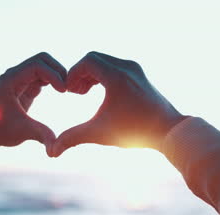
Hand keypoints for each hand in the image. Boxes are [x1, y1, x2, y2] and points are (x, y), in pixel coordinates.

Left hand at [0, 52, 66, 153]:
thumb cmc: (2, 132)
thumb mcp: (23, 132)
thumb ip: (41, 136)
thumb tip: (55, 150)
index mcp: (10, 80)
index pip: (37, 65)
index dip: (54, 75)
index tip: (64, 91)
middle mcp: (14, 74)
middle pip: (42, 59)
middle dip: (58, 70)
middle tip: (68, 87)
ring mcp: (20, 78)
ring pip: (44, 65)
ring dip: (57, 74)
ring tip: (66, 90)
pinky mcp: (26, 85)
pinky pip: (44, 75)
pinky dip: (54, 80)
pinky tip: (61, 92)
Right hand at [51, 51, 185, 156]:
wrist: (168, 131)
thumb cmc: (134, 131)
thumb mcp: (99, 133)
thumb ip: (73, 138)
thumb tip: (52, 151)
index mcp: (116, 76)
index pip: (86, 61)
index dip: (72, 74)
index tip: (68, 91)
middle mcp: (126, 67)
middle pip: (94, 58)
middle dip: (80, 73)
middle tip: (74, 92)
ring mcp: (135, 69)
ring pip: (105, 61)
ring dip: (91, 74)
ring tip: (83, 93)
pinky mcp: (139, 74)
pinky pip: (115, 66)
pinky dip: (103, 75)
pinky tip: (99, 93)